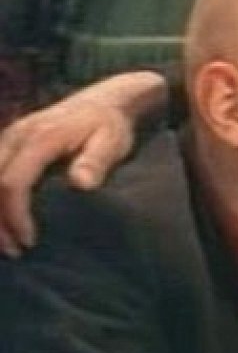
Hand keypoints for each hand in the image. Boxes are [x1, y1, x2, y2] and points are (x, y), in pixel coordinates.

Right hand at [0, 71, 165, 255]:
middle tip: (14, 251)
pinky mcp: (8, 141)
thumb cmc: (110, 126)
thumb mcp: (112, 143)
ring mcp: (9, 136)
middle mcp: (17, 135)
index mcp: (41, 138)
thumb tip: (81, 184)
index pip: (12, 182)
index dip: (15, 215)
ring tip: (6, 242)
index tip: (30, 241)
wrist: (106, 101)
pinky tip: (2, 220)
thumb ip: (95, 162)